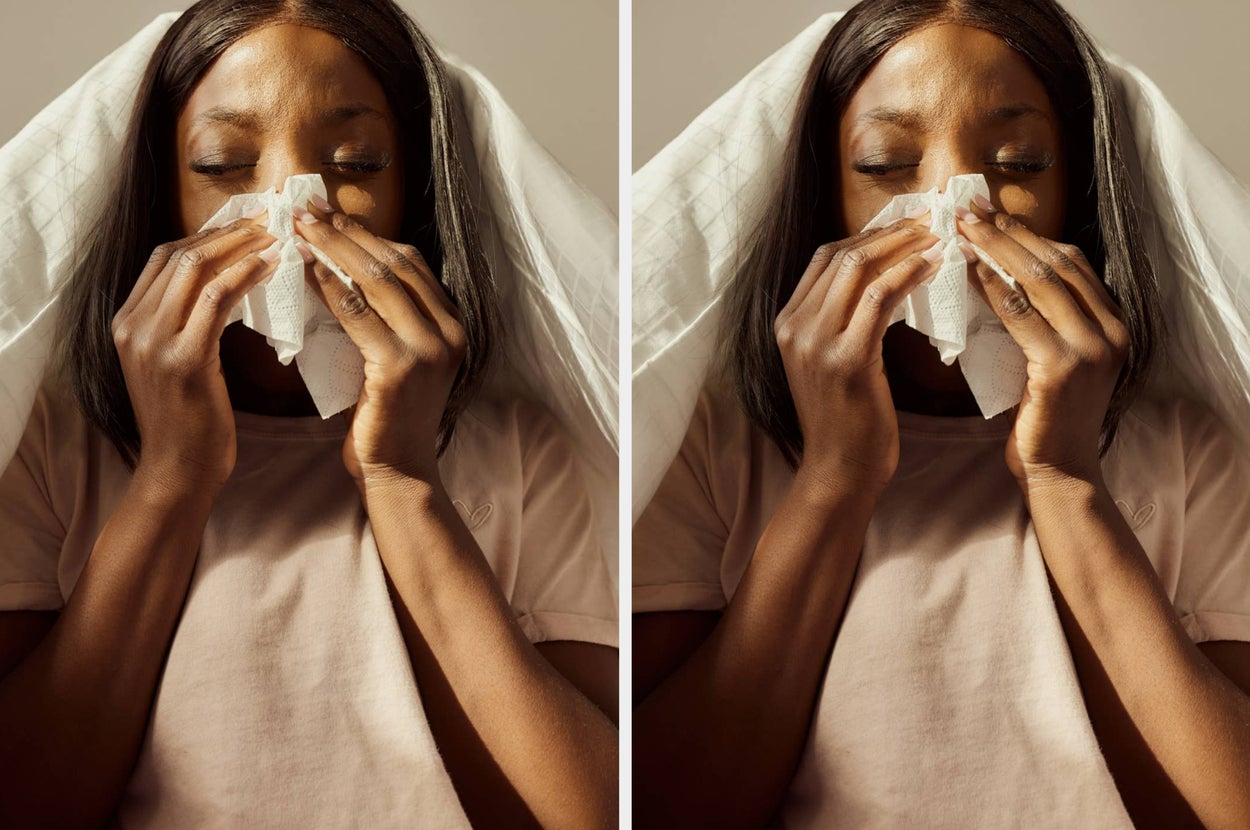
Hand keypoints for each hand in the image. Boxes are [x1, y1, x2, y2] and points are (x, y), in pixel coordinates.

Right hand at [111, 219, 277, 491]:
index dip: (207, 234)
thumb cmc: (189, 423)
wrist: (179, 473)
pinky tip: (272, 266)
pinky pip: (218, 299)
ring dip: (241, 245)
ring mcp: (153, 341)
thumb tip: (224, 286)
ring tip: (277, 235)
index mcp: (126, 322)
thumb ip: (185, 325)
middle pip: (178, 254)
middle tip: (268, 219)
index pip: (163, 258)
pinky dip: (246, 275)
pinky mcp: (184, 360)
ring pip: (197, 268)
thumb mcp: (174, 364)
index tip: (245, 222)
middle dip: (227, 231)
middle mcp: (132, 325)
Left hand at [292, 206, 465, 489]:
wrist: (398, 472)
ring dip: (333, 250)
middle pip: (394, 264)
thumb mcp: (397, 356)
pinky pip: (357, 314)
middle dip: (347, 232)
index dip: (368, 234)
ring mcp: (429, 349)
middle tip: (307, 209)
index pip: (410, 262)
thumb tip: (342, 267)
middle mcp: (449, 331)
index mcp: (453, 324)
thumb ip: (387, 317)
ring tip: (300, 229)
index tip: (330, 214)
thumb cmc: (389, 416)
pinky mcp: (400, 367)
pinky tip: (304, 270)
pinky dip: (328, 287)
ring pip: (377, 282)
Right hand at [773, 220, 940, 497]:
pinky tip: (937, 265)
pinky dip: (911, 274)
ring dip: (906, 244)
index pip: (825, 257)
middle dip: (891, 230)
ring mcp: (816, 343)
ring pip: (860, 268)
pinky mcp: (846, 360)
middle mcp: (794, 327)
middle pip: (841, 254)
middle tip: (932, 218)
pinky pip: (881, 298)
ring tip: (941, 235)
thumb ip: (842, 323)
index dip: (870, 233)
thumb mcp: (831, 363)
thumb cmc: (846, 422)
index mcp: (787, 323)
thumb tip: (881, 280)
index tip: (909, 222)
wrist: (840, 472)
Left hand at [956, 202, 1128, 488]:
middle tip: (969, 209)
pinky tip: (969, 269)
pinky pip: (1022, 315)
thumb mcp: (1050, 359)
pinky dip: (993, 287)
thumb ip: (1040, 321)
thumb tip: (997, 272)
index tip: (992, 215)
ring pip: (1040, 282)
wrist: (1058, 472)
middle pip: (1056, 263)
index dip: (1030, 235)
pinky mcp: (1063, 367)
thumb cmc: (1044, 418)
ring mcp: (1092, 348)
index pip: (1070, 262)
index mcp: (1112, 324)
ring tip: (962, 229)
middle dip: (1009, 233)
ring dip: (997, 250)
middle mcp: (1111, 330)